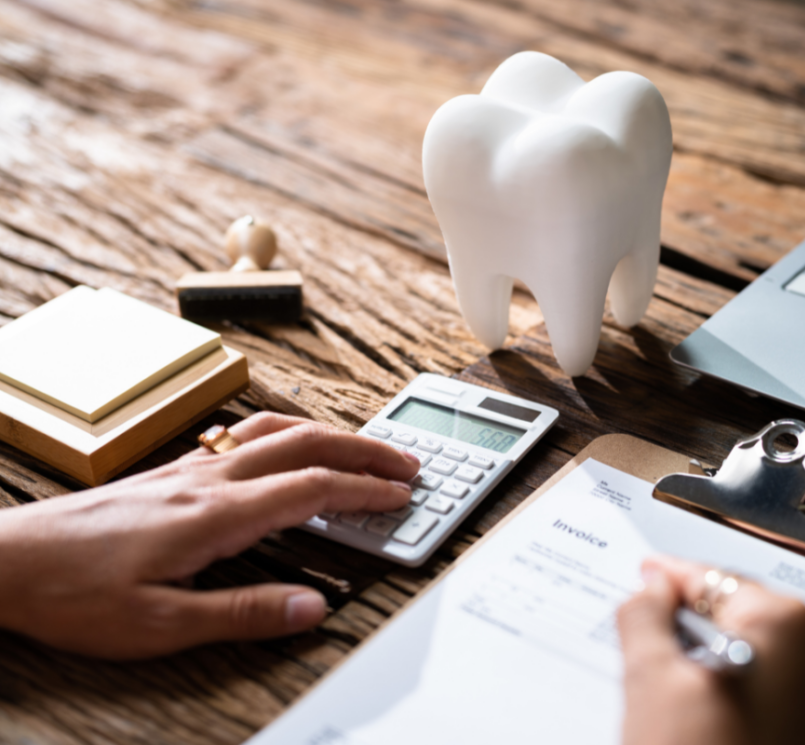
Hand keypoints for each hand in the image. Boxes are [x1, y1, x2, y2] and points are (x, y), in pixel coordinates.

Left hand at [0, 413, 419, 658]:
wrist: (7, 561)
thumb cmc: (75, 594)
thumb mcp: (160, 624)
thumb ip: (243, 613)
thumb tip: (313, 608)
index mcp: (215, 514)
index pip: (311, 488)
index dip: (364, 492)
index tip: (402, 496)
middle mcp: (209, 479)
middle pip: (306, 443)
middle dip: (364, 451)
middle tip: (406, 462)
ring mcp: (191, 469)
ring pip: (277, 431)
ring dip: (330, 435)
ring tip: (363, 449)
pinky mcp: (173, 472)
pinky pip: (248, 436)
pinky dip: (291, 434)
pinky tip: (290, 446)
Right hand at [617, 555, 804, 744]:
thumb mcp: (650, 680)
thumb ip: (645, 616)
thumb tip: (651, 590)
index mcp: (786, 627)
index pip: (714, 579)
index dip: (670, 577)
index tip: (647, 575)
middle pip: (737, 615)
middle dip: (689, 620)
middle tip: (643, 627)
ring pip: (751, 655)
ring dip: (706, 657)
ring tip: (661, 678)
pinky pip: (766, 691)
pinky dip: (729, 688)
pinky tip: (692, 712)